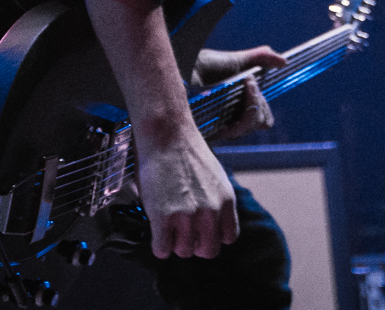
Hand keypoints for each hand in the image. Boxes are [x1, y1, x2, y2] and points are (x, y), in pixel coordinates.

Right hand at [134, 123, 237, 258]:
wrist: (166, 133)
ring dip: (174, 242)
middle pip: (208, 251)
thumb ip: (217, 201)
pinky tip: (156, 230)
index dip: (212, 235)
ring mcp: (188, 217)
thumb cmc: (186, 150)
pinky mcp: (164, 218)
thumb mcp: (215, 176)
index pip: (228, 237)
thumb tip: (208, 222)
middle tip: (182, 230)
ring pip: (183, 251)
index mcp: (227, 201)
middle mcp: (211, 212)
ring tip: (167, 224)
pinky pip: (163, 250)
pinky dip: (159, 244)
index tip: (201, 230)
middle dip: (194, 244)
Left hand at [193, 46, 285, 139]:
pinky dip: (233, 116)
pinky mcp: (207, 132)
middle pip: (260, 123)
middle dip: (257, 101)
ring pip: (246, 128)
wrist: (182, 66)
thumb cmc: (205, 65)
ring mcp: (219, 128)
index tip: (250, 81)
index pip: (263, 118)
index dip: (261, 103)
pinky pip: (230, 133)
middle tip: (246, 82)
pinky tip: (222, 100)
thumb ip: (261, 58)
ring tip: (238, 87)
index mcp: (241, 108)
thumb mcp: (236, 60)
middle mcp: (232, 121)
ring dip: (248, 106)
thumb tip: (285, 62)